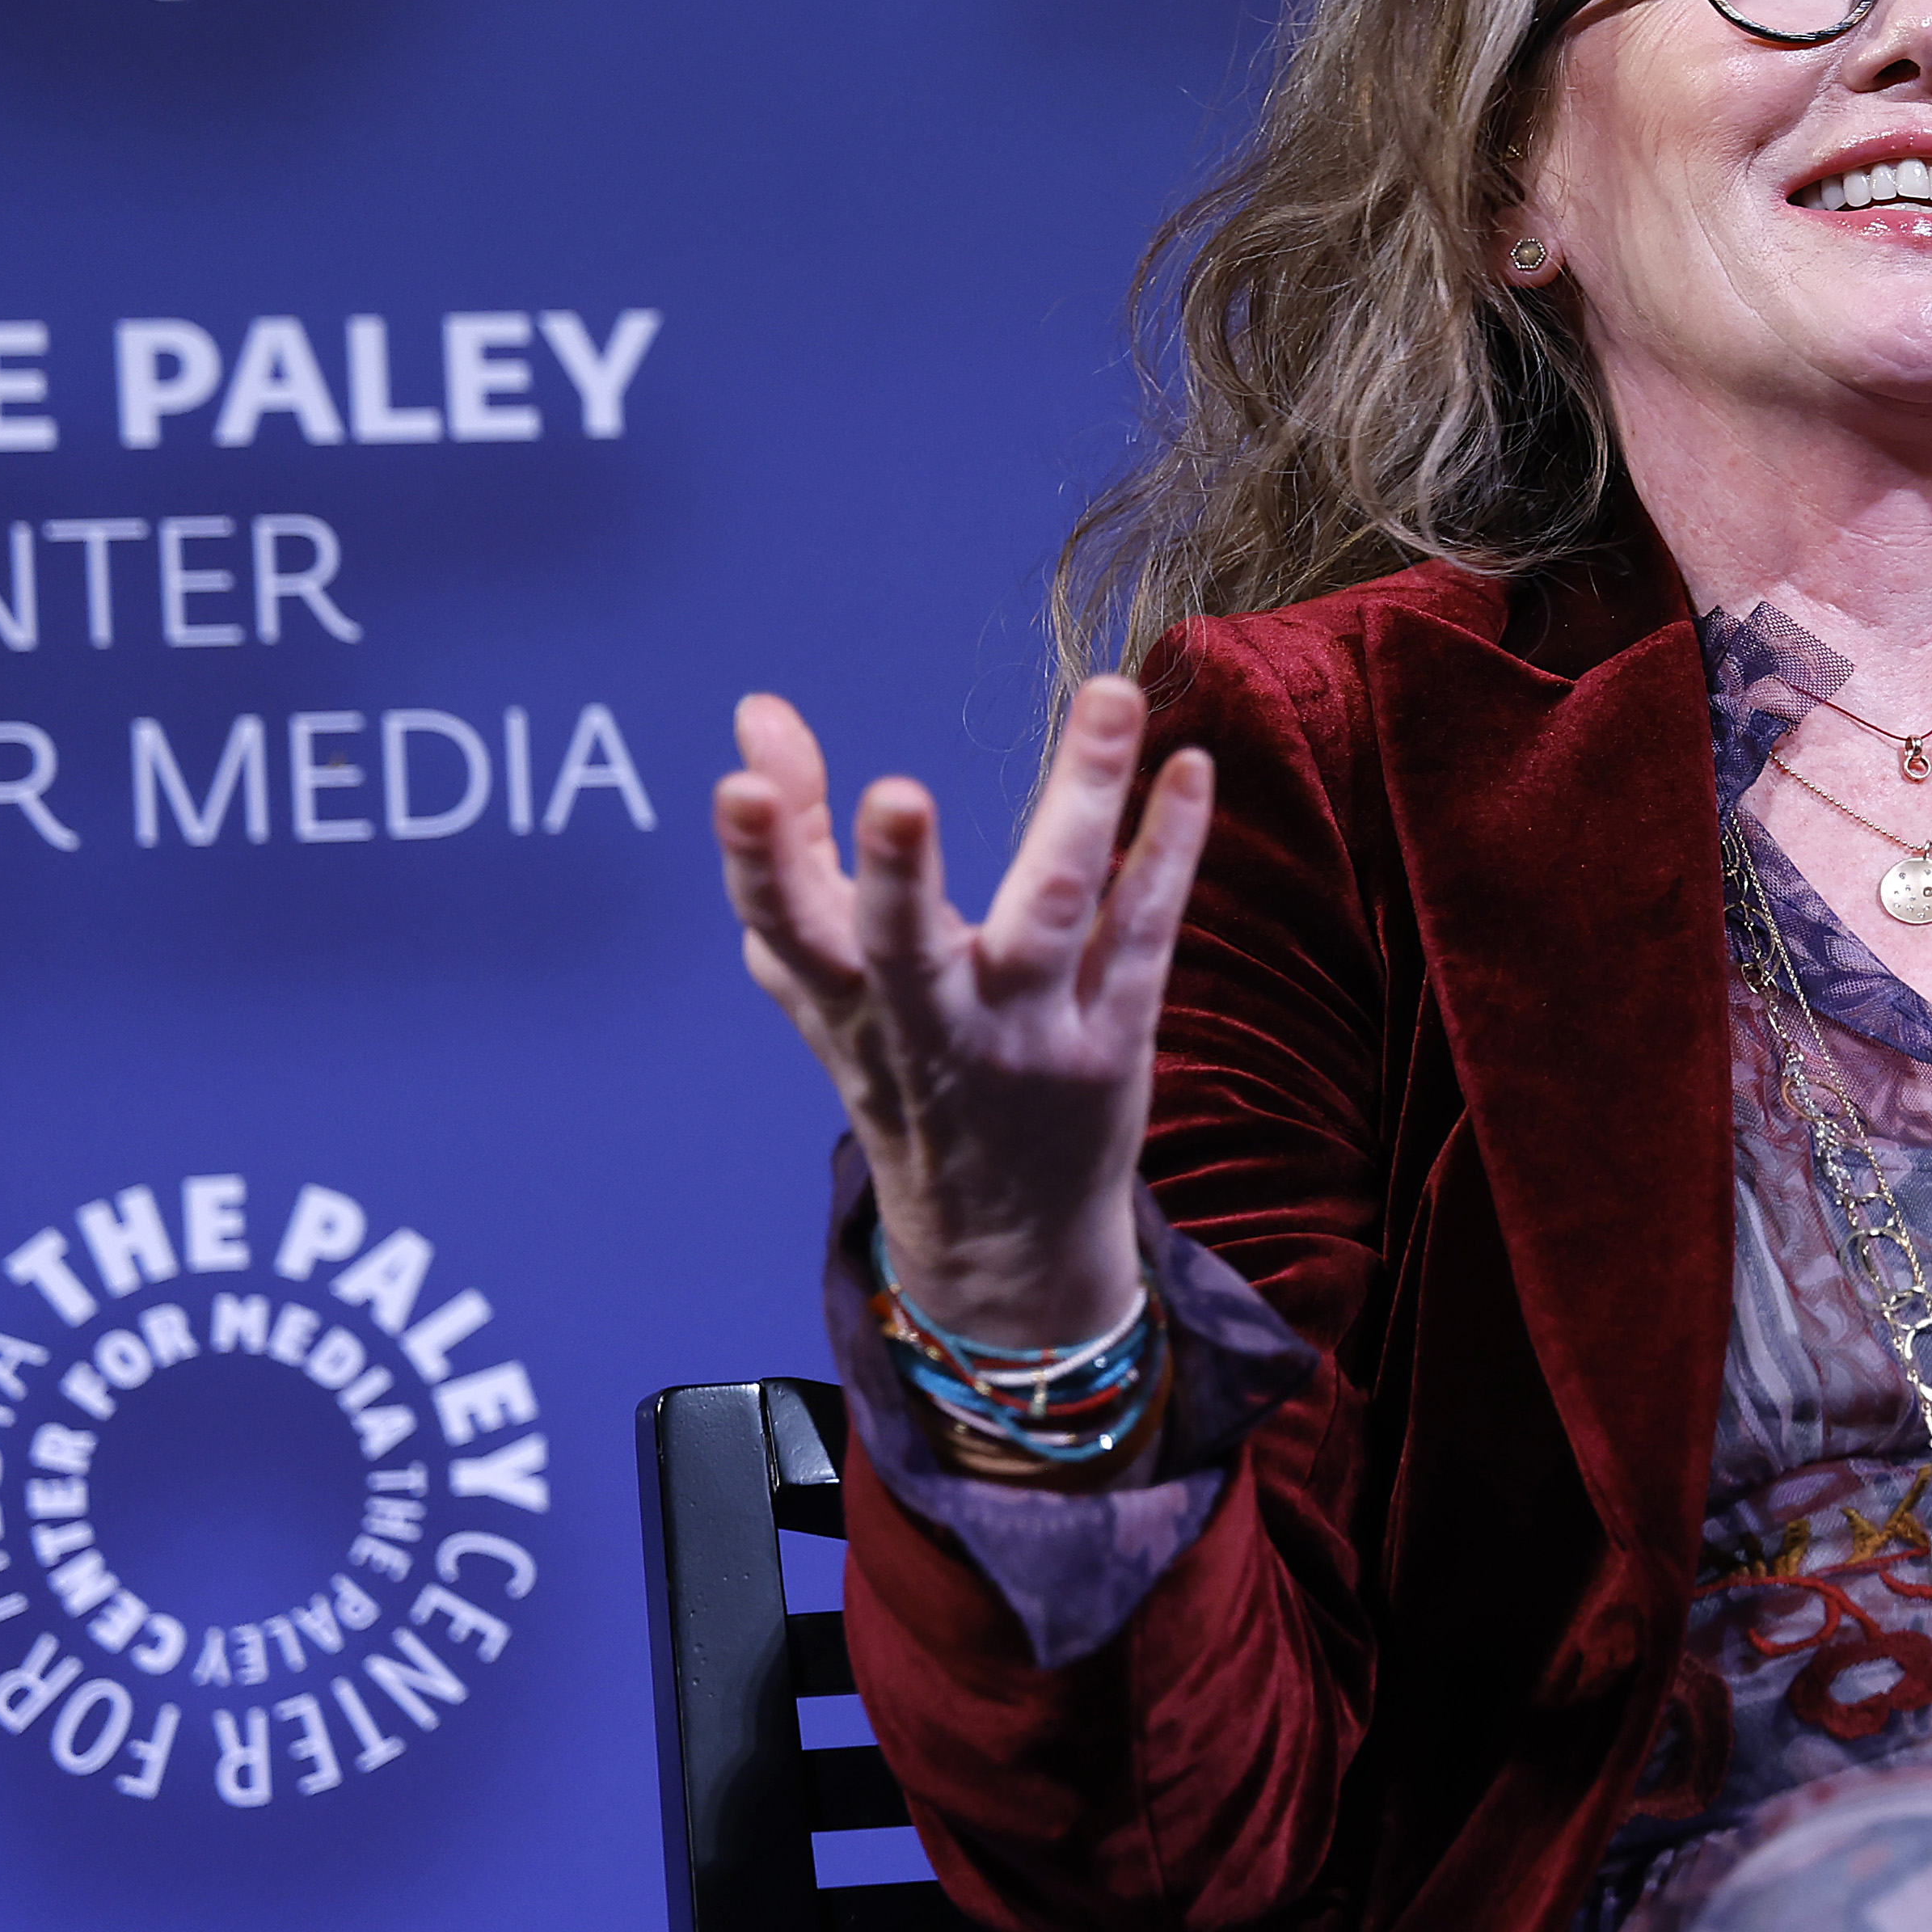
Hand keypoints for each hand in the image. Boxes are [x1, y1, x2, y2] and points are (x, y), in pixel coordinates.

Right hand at [713, 678, 1213, 1348]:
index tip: (739, 786)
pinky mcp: (1113, 1042)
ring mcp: (1028, 1038)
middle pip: (905, 949)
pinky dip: (1170, 847)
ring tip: (1109, 695)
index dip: (760, 860)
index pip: (787, 927)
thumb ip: (791, 844)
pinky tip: (1191, 766)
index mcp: (846, 1006)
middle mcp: (932, 1027)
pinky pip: (1142, 934)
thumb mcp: (827, 978)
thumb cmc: (901, 1071)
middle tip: (898, 795)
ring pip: (1051, 916)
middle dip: (896, 876)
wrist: (1001, 1236)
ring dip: (1081, 801)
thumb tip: (758, 711)